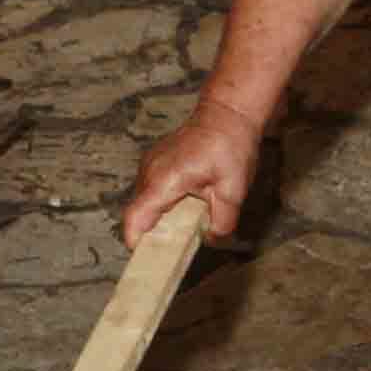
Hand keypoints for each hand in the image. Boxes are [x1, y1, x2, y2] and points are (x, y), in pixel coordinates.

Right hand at [123, 102, 264, 245]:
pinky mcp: (155, 163)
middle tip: (180, 243)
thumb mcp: (234, 190)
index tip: (147, 257)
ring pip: (146, 202)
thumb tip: (212, 238)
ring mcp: (149, 166)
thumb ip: (222, 221)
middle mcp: (150, 172)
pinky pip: (152, 190)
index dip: (136, 241)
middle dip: (155, 232)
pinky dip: (165, 202)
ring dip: (162, 215)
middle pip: (140, 214)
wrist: (227, 113)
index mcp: (165, 180)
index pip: (136, 218)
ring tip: (189, 219)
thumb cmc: (230, 145)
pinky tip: (188, 202)